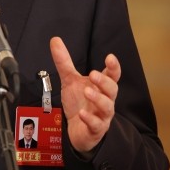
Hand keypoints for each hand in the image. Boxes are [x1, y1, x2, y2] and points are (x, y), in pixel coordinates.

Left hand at [50, 36, 120, 153]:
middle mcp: (105, 100)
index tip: (110, 57)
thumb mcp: (69, 80)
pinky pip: (96, 124)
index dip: (114, 67)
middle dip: (104, 82)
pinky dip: (90, 119)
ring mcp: (102, 115)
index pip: (113, 75)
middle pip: (112, 90)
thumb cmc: (78, 103)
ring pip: (107, 107)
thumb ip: (64, 62)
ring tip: (87, 91)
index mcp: (101, 87)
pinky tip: (81, 113)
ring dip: (98, 99)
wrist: (77, 130)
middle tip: (93, 74)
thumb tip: (55, 40)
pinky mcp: (96, 129)